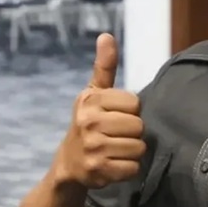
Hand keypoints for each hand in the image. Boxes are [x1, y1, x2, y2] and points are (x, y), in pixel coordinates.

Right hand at [54, 33, 144, 188]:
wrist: (69, 165)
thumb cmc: (89, 123)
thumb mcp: (93, 93)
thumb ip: (104, 66)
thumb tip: (107, 35)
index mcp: (90, 100)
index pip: (135, 104)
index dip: (130, 112)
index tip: (114, 117)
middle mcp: (89, 122)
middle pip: (138, 126)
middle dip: (132, 133)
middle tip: (115, 136)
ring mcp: (93, 148)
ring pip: (138, 148)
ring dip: (131, 152)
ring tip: (114, 150)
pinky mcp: (98, 171)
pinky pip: (133, 168)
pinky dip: (128, 169)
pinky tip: (113, 165)